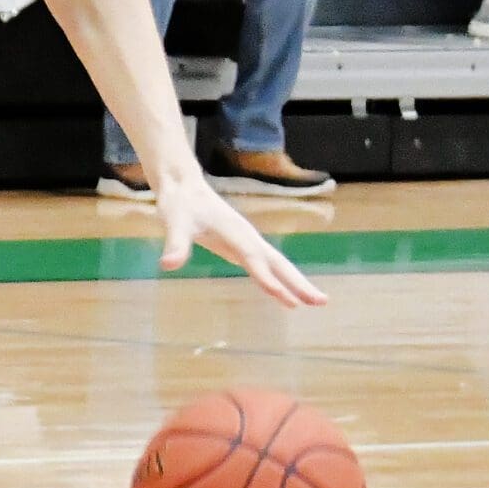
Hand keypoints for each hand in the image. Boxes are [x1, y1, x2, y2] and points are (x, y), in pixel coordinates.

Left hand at [153, 172, 329, 308]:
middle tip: (321, 302)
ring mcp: (247, 241)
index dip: (269, 280)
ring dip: (296, 282)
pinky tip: (286, 293)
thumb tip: (167, 265)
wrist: (183, 185)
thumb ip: (175, 244)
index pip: (254, 260)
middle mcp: (246, 237)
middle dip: (298, 283)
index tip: (288, 300)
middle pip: (277, 263)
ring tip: (316, 301)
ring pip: (277, 264)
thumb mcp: (174, 222)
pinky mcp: (242, 245)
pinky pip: (267, 265)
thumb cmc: (179, 203)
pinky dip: (280, 278)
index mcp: (234, 232)